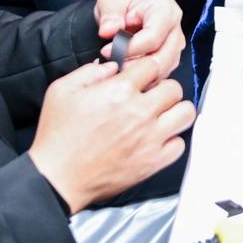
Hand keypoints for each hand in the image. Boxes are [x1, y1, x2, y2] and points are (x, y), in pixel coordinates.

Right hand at [26, 57, 194, 211]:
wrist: (57, 177)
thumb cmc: (58, 137)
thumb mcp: (62, 91)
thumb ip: (89, 72)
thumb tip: (112, 66)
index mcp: (119, 91)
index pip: (153, 65)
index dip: (148, 68)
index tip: (142, 76)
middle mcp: (140, 112)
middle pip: (175, 88)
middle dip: (163, 88)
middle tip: (152, 96)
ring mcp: (149, 138)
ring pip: (185, 113)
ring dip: (175, 111)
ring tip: (162, 114)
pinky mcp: (152, 162)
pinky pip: (179, 145)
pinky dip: (172, 141)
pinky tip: (158, 139)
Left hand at [91, 0, 184, 78]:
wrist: (127, 9)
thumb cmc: (123, 2)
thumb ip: (110, 14)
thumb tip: (108, 30)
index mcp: (166, 10)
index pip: (153, 38)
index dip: (128, 48)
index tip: (106, 51)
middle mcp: (175, 30)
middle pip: (162, 58)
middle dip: (134, 66)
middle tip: (111, 64)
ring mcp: (174, 48)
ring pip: (162, 70)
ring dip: (138, 75)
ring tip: (114, 68)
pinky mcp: (169, 61)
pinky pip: (159, 76)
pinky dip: (141, 79)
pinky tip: (123, 73)